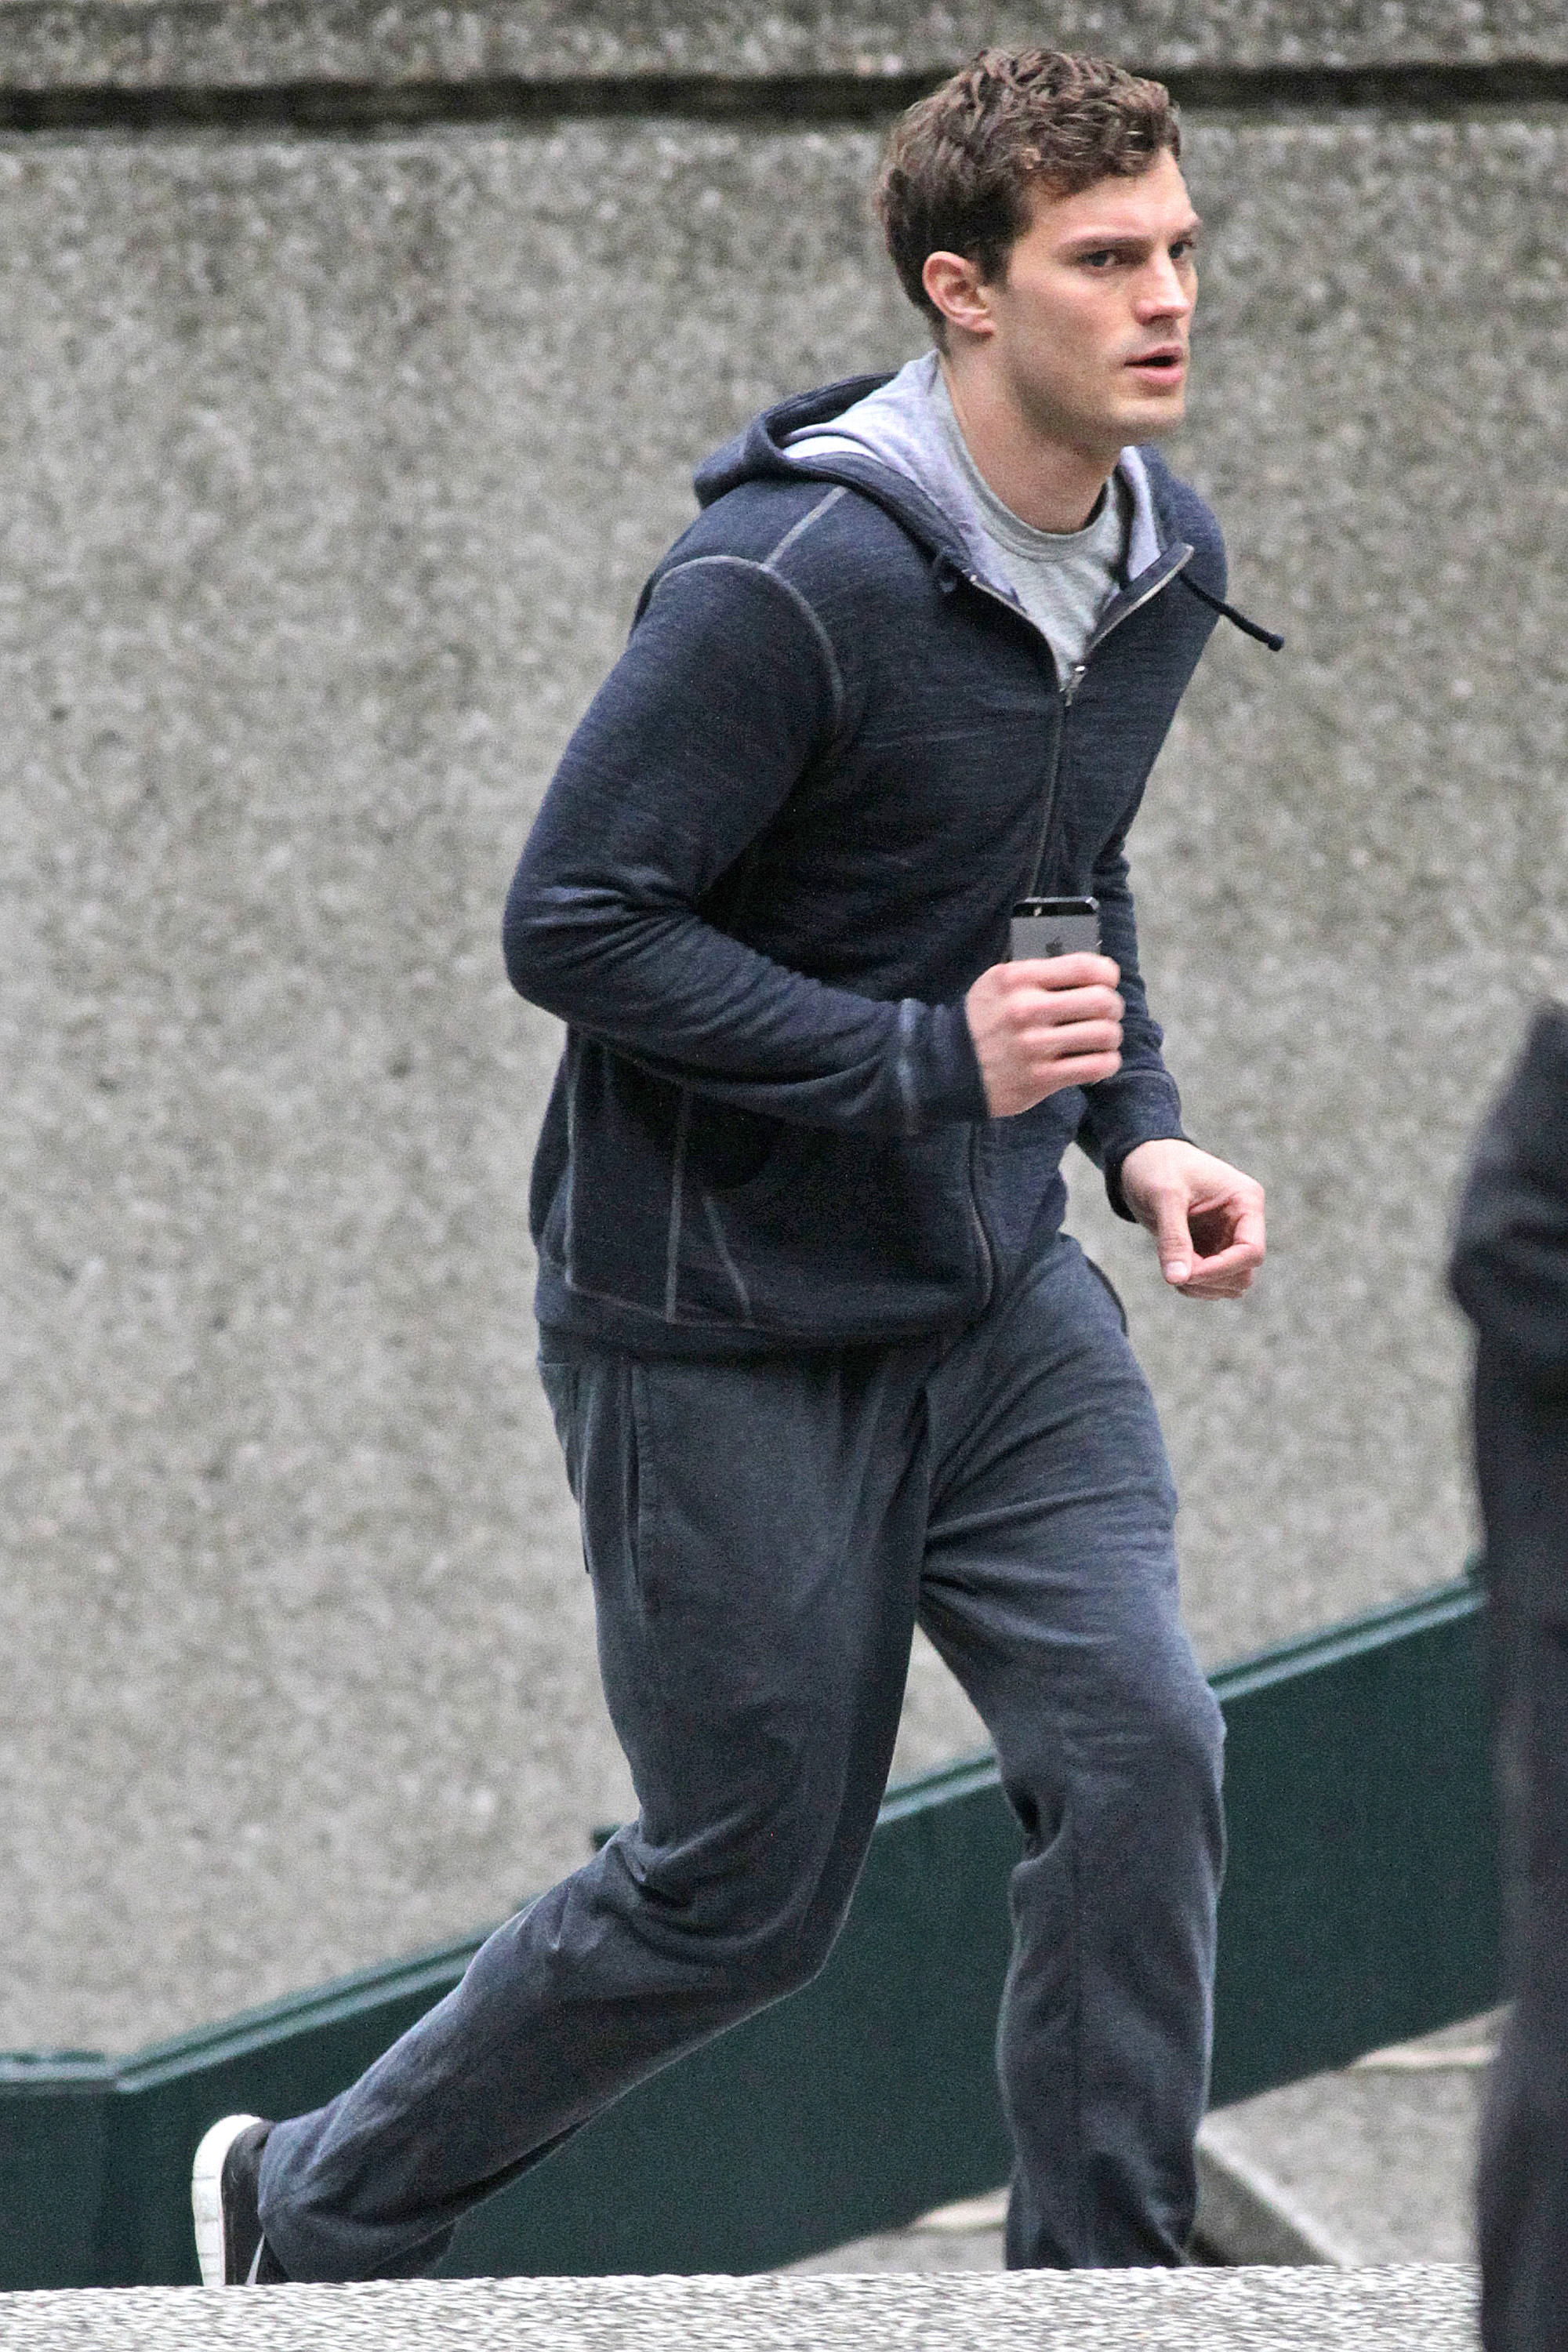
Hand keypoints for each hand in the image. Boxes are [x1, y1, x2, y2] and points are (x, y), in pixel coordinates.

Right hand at [965, 954, 1123, 1117]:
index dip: (1108, 974)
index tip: (1107, 982)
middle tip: (1107, 1014)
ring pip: (1105, 1034)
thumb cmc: (982, 1020)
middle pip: (1102, 1001)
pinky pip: (1096, 1067)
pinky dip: (1107, 1063)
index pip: (1084, 967)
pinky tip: (1097, 1060)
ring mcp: (1034, 1046)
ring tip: (1102, 1039)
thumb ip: (1039, 973)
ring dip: (1111, 1037)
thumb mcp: (999, 982)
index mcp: (1019, 978)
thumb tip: (1091, 971)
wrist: (946, 1066)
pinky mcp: (1040, 1079)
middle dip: (1113, 1007)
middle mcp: (1027, 1009)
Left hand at [1118, 1139, 1265, 1298]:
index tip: (1187, 1273)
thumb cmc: (1157, 1166)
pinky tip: (1173, 1270)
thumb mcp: (1164, 1196)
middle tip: (1175, 1269)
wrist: (1141, 1158)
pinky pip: (1213, 1282)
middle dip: (1210, 1279)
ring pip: (1231, 1283)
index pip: (1251, 1252)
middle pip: (1244, 1273)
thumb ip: (1173, 1237)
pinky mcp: (1211, 1248)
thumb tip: (1177, 1279)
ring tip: (1172, 1269)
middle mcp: (1243, 1222)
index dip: (1221, 1270)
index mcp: (1245, 1202)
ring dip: (1203, 1287)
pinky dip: (1195, 1285)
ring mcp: (1228, 1237)